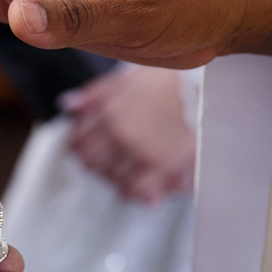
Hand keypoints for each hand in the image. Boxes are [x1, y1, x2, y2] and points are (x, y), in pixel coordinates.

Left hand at [61, 68, 194, 202]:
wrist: (204, 87)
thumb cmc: (164, 81)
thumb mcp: (124, 79)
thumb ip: (93, 94)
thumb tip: (66, 105)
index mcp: (108, 113)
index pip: (77, 144)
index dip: (79, 148)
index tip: (88, 147)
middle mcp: (121, 135)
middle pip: (91, 165)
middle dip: (95, 165)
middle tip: (107, 161)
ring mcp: (141, 152)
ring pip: (112, 180)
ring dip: (115, 178)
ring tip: (128, 171)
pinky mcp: (163, 166)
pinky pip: (137, 191)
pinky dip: (135, 193)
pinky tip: (141, 189)